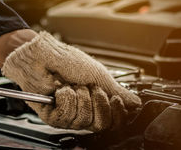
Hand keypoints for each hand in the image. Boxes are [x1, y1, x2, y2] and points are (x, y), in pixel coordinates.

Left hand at [2, 32, 140, 131]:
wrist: (45, 55)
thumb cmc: (67, 60)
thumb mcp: (98, 74)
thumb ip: (116, 91)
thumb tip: (135, 103)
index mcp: (96, 102)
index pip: (112, 121)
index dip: (116, 113)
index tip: (115, 99)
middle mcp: (83, 111)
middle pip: (101, 124)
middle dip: (98, 102)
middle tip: (90, 87)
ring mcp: (68, 115)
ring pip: (83, 120)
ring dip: (80, 97)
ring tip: (73, 85)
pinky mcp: (53, 115)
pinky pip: (66, 116)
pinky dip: (67, 99)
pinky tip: (61, 90)